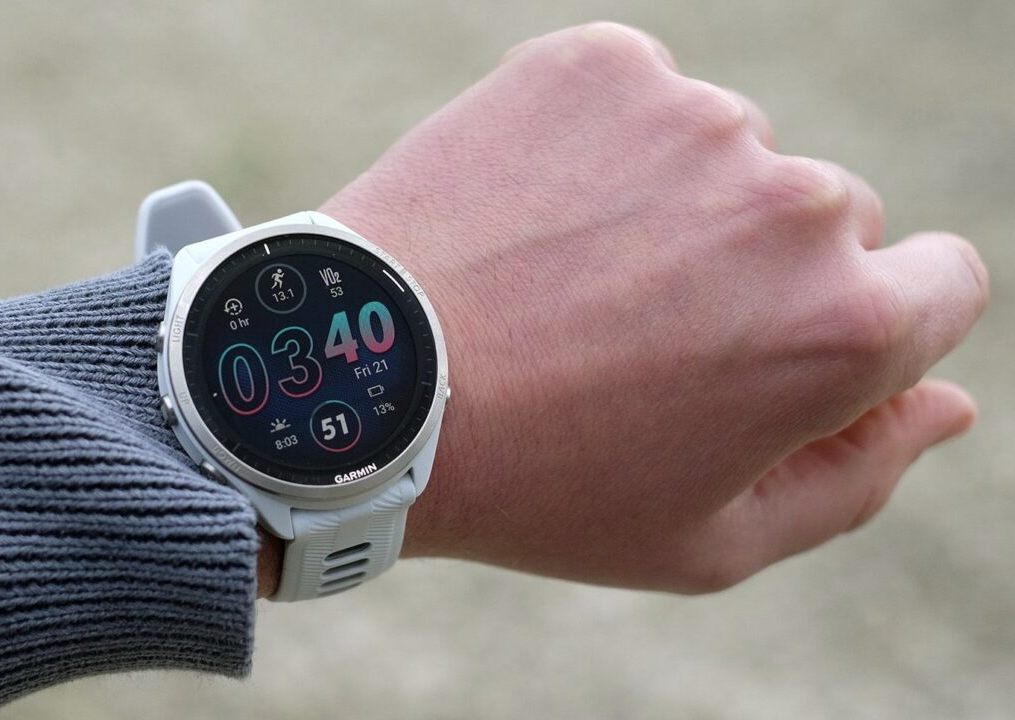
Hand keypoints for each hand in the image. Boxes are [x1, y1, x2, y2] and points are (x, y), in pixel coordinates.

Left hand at [320, 23, 988, 592]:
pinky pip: (643, 101)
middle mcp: (793, 203)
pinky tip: (534, 218)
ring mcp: (695, 118)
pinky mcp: (602, 66)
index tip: (789, 339)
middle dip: (763, 269)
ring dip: (679, 205)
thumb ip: (855, 477)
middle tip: (640, 330)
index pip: (943, 284)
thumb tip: (946, 405)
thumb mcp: (708, 539)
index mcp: (841, 327)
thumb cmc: (538, 482)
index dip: (876, 320)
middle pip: (833, 217)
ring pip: (733, 155)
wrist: (360, 383)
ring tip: (568, 279)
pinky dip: (604, 148)